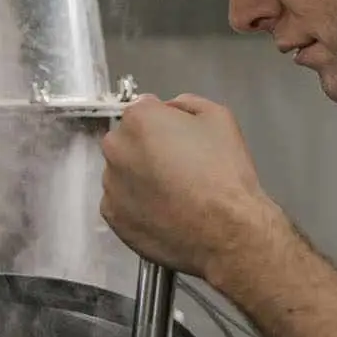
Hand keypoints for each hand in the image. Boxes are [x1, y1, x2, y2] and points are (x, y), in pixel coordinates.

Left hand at [101, 94, 276, 280]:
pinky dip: (136, 204)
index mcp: (139, 120)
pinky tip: (163, 211)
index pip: (144, 109)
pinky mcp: (112, 216)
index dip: (165, 122)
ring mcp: (111, 185)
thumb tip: (171, 108)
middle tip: (178, 166)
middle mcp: (117, 149)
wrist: (225, 232)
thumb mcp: (219, 118)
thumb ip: (187, 104)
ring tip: (173, 193)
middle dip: (147, 148)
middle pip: (128, 140)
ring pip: (122, 172)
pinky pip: (120, 202)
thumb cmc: (225, 175)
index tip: (179, 139)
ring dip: (140, 177)